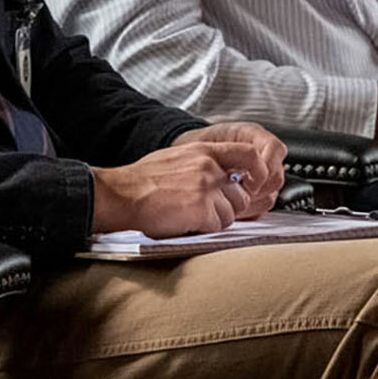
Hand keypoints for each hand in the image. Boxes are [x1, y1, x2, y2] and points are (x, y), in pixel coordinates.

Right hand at [90, 126, 284, 236]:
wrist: (121, 195)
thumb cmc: (141, 181)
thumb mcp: (176, 158)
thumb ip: (202, 162)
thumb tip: (222, 174)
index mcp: (203, 150)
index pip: (249, 154)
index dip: (256, 172)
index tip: (251, 184)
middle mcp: (209, 166)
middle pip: (242, 193)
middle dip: (228, 205)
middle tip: (205, 209)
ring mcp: (207, 187)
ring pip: (232, 212)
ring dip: (216, 219)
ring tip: (190, 215)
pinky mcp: (202, 209)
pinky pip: (218, 226)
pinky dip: (205, 228)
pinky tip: (185, 221)